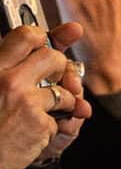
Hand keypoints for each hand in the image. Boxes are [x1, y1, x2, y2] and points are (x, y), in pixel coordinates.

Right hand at [0, 22, 72, 168]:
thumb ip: (8, 66)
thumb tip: (43, 43)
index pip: (25, 36)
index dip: (40, 37)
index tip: (44, 41)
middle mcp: (9, 80)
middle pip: (53, 57)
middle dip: (59, 66)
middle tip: (52, 77)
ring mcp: (26, 101)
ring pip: (63, 90)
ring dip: (61, 100)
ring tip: (42, 111)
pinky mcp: (39, 123)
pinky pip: (60, 117)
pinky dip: (52, 126)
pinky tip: (33, 132)